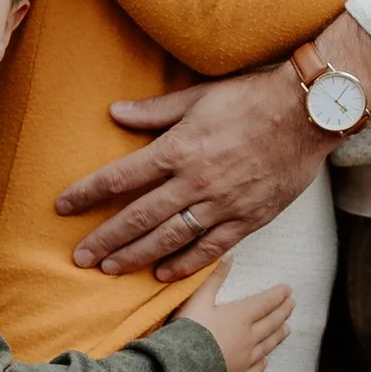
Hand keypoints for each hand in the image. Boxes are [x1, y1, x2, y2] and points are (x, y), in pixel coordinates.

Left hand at [57, 69, 326, 277]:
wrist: (307, 114)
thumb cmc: (252, 98)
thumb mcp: (198, 96)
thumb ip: (154, 111)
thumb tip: (114, 112)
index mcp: (178, 149)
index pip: (120, 176)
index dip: (87, 193)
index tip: (62, 206)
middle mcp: (194, 182)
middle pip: (138, 216)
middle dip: (105, 239)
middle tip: (80, 257)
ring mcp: (222, 204)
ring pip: (169, 238)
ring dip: (136, 256)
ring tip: (110, 270)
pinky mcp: (248, 219)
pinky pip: (210, 248)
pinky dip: (184, 264)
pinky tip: (163, 275)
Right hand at [189, 268, 293, 371]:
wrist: (182, 370)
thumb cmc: (189, 332)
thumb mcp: (198, 300)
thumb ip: (213, 278)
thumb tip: (228, 256)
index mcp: (240, 317)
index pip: (265, 303)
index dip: (278, 295)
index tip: (288, 290)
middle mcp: (248, 339)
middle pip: (271, 323)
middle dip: (283, 312)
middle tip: (292, 305)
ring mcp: (244, 361)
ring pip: (267, 346)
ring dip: (278, 336)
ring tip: (287, 329)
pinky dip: (261, 365)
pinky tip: (264, 363)